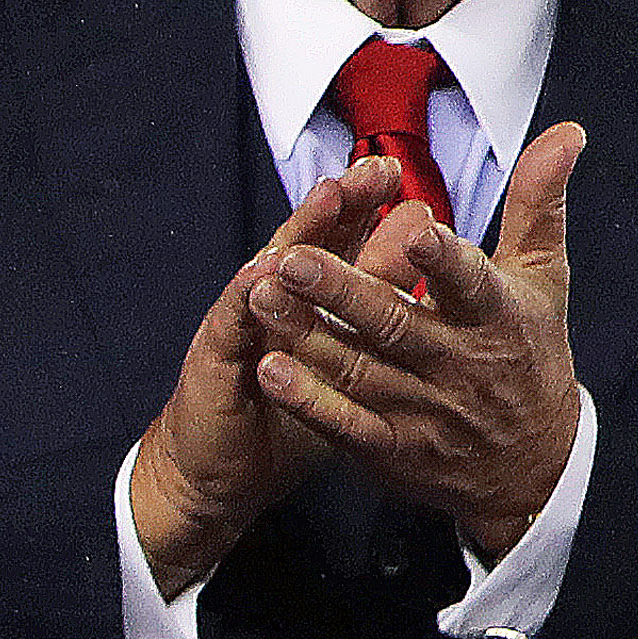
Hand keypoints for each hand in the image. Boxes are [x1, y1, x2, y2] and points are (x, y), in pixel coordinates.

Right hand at [126, 155, 425, 596]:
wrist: (222, 470)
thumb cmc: (290, 404)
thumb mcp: (344, 350)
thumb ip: (379, 289)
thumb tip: (422, 236)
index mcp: (312, 299)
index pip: (341, 241)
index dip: (366, 206)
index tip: (396, 171)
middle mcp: (278, 303)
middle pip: (312, 242)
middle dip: (341, 203)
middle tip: (372, 168)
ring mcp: (245, 328)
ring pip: (273, 272)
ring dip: (300, 233)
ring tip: (329, 198)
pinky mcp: (215, 364)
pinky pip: (232, 328)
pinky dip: (244, 299)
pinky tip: (258, 275)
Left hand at [247, 123, 587, 561]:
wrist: (534, 464)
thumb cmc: (531, 351)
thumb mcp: (544, 275)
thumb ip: (539, 202)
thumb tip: (567, 131)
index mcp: (499, 315)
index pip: (473, 283)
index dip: (445, 260)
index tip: (418, 228)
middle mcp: (461, 363)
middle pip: (397, 324)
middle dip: (343, 291)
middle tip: (293, 258)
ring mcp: (426, 410)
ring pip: (360, 370)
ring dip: (309, 336)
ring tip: (261, 296)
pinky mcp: (394, 449)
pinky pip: (346, 425)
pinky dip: (310, 401)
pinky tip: (270, 370)